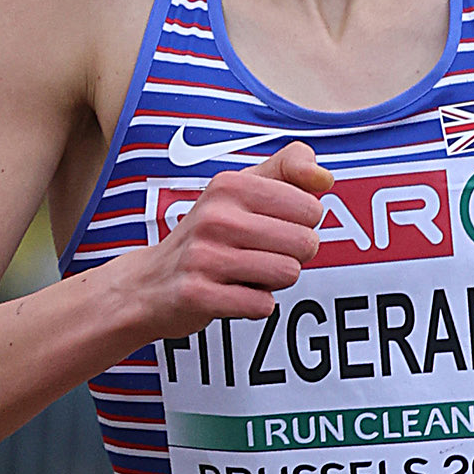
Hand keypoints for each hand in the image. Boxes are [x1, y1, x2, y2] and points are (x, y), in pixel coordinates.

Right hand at [139, 140, 331, 344]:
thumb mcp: (241, 188)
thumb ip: (288, 169)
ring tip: (245, 273)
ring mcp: (204, 256)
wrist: (149, 282)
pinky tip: (232, 293)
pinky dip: (256, 305)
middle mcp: (215, 216)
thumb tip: (324, 179)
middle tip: (260, 255)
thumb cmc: (208, 234)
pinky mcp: (198, 294)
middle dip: (293, 256)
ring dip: (275, 281)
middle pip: (305, 243)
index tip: (272, 228)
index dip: (301, 225)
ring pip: (288, 273)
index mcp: (230, 185)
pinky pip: (263, 305)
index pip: (310, 208)